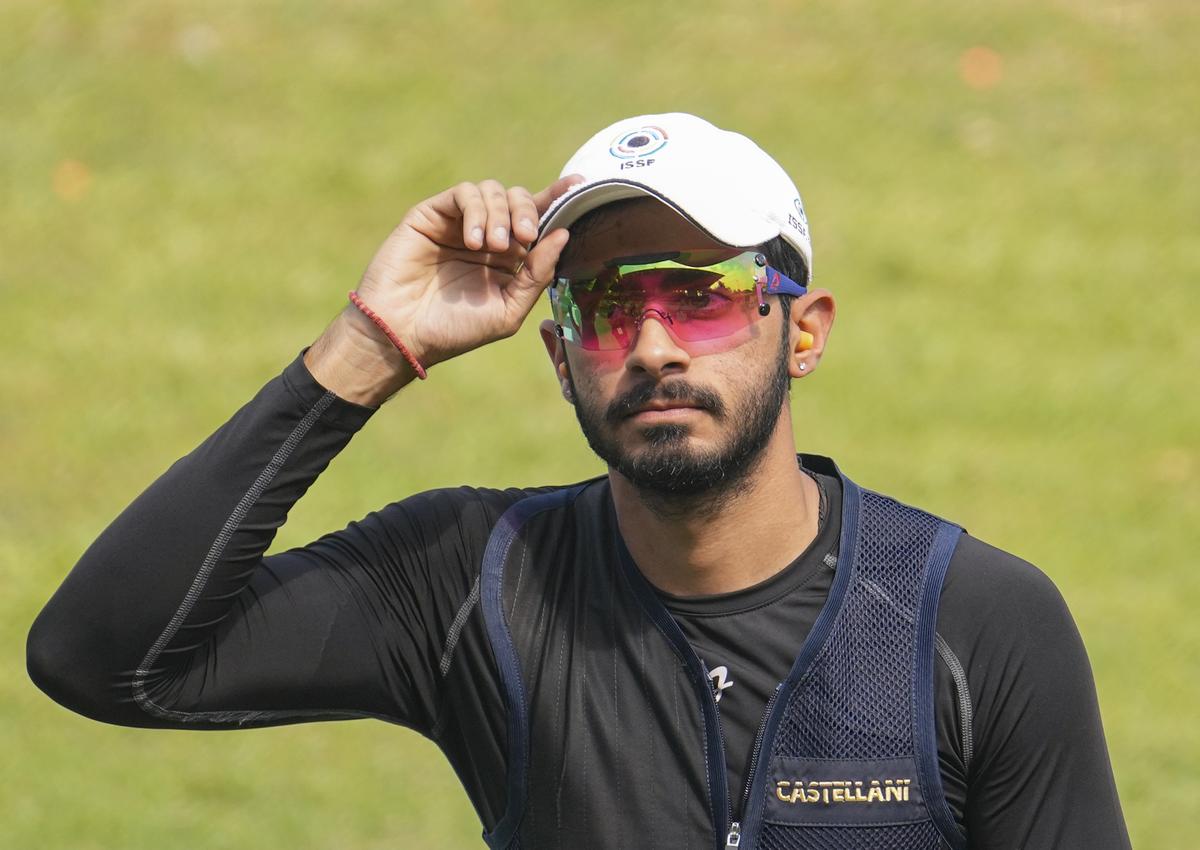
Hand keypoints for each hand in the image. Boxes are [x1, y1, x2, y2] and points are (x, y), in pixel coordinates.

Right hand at [354, 175, 581, 366]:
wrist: (403, 333)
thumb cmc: (454, 330)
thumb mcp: (508, 309)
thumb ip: (537, 275)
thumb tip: (563, 234)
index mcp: (509, 258)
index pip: (538, 220)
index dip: (558, 198)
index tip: (579, 186)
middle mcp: (486, 235)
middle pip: (519, 199)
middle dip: (528, 211)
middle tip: (525, 236)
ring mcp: (459, 223)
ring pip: (493, 190)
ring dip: (500, 214)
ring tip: (491, 246)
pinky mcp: (432, 214)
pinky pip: (464, 193)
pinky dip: (475, 211)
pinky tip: (472, 242)